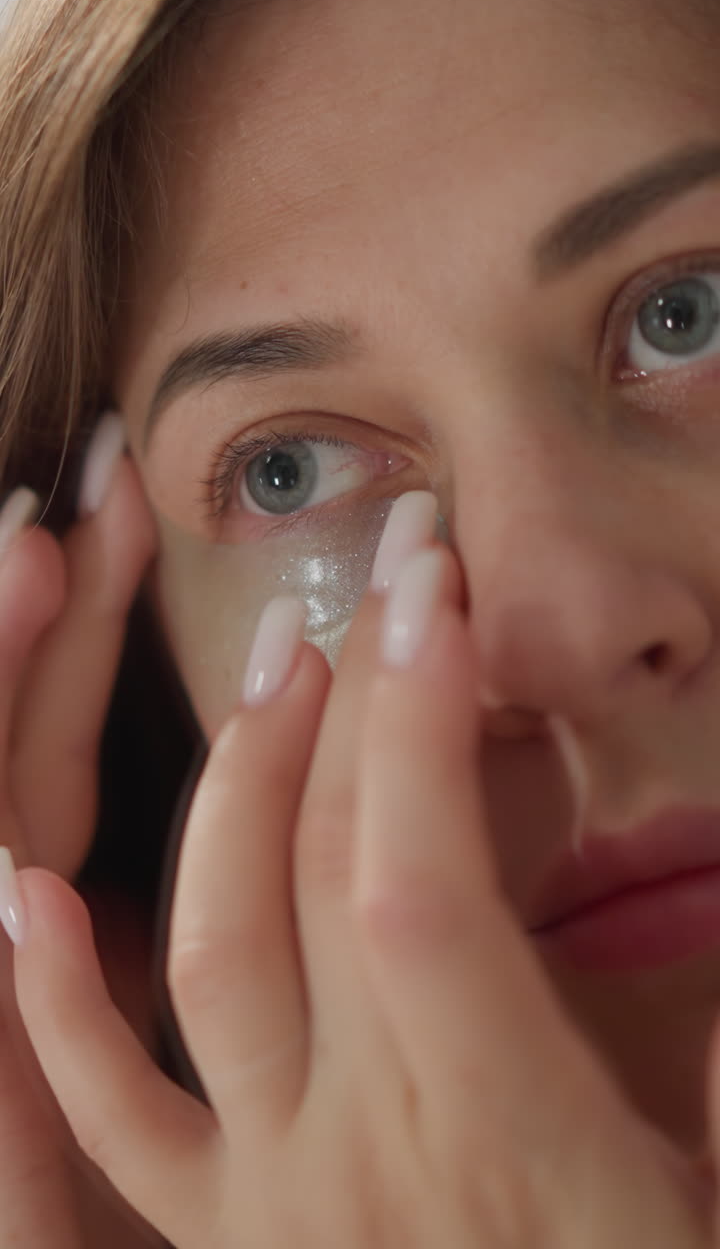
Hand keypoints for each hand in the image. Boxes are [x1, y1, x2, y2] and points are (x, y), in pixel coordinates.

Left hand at [10, 518, 719, 1246]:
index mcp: (497, 1143)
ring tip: (275, 661)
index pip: (412, 878)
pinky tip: (25, 890)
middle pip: (318, 876)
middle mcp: (355, 1153)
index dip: (418, 718)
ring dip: (232, 785)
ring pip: (209, 952)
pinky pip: (108, 1120)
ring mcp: (262, 1200)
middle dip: (353, 698)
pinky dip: (55, 1001)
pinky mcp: (215, 1241)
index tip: (437, 590)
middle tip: (383, 576)